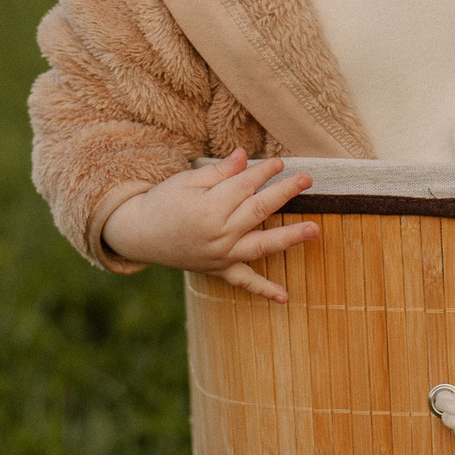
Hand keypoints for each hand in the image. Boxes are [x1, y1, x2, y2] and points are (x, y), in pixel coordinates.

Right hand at [101, 150, 319, 302]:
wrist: (139, 234)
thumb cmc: (163, 202)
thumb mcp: (187, 181)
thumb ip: (219, 172)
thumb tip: (245, 156)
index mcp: (208, 208)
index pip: (245, 186)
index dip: (264, 173)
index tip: (281, 163)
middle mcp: (218, 234)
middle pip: (258, 211)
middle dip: (284, 193)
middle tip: (308, 180)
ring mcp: (220, 256)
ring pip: (260, 246)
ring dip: (289, 238)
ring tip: (314, 230)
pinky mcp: (218, 270)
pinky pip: (244, 282)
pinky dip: (264, 290)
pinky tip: (285, 297)